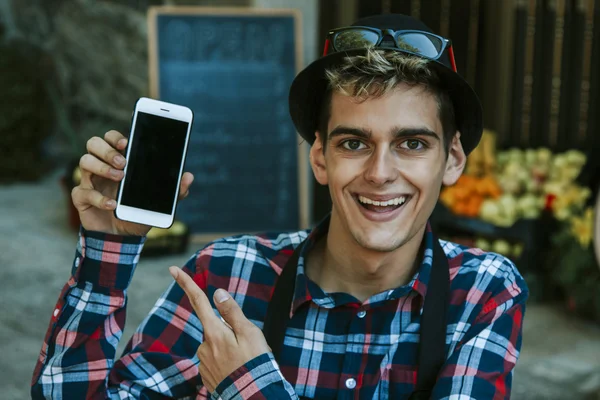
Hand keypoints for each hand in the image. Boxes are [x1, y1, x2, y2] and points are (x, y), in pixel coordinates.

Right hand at [72, 130, 193, 235]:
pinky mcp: (81, 198)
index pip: (111, 138)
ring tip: (120, 178)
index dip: (115, 137)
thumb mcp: (159, 203)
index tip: (127, 143)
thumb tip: (189, 176)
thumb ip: (174, 191)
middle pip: (93, 143)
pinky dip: (99, 198)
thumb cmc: (138, 213)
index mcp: (119, 162)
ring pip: (84, 161)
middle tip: (124, 163)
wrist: (122, 237)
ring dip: (102, 167)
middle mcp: (102, 167)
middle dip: (108, 150)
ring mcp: (89, 181)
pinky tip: (113, 205)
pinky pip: (83, 192)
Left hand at [169, 266, 271, 393]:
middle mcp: (204, 346)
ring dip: (228, 349)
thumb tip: (218, 293)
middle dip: (228, 331)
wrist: (253, 396)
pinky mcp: (206, 376)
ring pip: (216, 345)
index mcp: (214, 332)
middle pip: (214, 327)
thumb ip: (232, 312)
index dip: (186, 284)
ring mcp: (203, 362)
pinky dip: (226, 362)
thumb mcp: (249, 333)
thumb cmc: (255, 363)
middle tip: (249, 346)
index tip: (172, 269)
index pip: (198, 301)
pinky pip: (215, 361)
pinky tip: (238, 370)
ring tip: (246, 361)